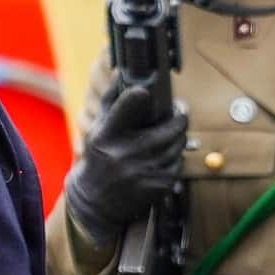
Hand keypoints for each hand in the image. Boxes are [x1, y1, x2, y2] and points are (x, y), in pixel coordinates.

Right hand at [63, 82, 187, 247]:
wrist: (94, 202)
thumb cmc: (98, 158)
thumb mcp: (98, 130)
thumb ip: (111, 101)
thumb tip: (122, 73)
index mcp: (107, 135)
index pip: (129, 103)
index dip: (141, 93)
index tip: (147, 92)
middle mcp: (124, 153)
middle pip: (170, 127)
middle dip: (180, 117)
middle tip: (180, 111)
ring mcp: (143, 172)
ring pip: (177, 146)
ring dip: (180, 137)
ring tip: (174, 132)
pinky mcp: (157, 187)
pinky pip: (178, 164)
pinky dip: (176, 158)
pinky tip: (167, 155)